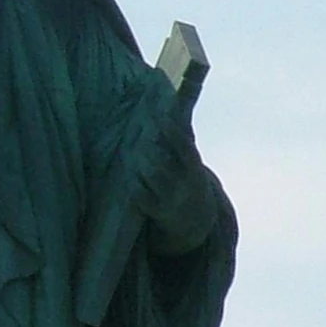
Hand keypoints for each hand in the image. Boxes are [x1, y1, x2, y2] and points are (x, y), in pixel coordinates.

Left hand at [134, 117, 217, 255]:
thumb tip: (178, 102)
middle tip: (138, 139)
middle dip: (149, 150)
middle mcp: (184, 185)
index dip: (173, 133)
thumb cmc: (189, 181)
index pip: (185, 149)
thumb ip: (182, 139)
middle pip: (162, 163)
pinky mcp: (156, 212)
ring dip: (138, 164)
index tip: (161, 119)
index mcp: (194, 170)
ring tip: (131, 153)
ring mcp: (170, 200)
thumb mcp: (192, 163)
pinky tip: (128, 174)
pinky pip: (139, 195)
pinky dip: (133, 183)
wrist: (197, 224)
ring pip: (149, 177)